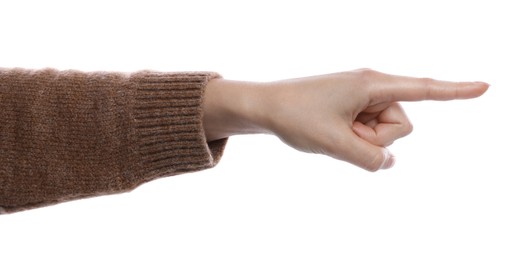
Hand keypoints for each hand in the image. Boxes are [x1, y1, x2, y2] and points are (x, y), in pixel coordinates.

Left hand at [202, 69, 488, 170]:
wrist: (265, 106)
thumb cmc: (295, 117)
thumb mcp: (334, 144)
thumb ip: (369, 158)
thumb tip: (389, 161)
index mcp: (371, 84)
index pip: (423, 89)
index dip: (455, 91)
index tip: (485, 87)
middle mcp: (371, 87)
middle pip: (402, 125)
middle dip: (377, 138)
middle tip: (342, 132)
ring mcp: (362, 98)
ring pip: (385, 133)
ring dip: (362, 140)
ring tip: (333, 131)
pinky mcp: (353, 108)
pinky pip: (368, 132)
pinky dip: (355, 138)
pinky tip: (333, 131)